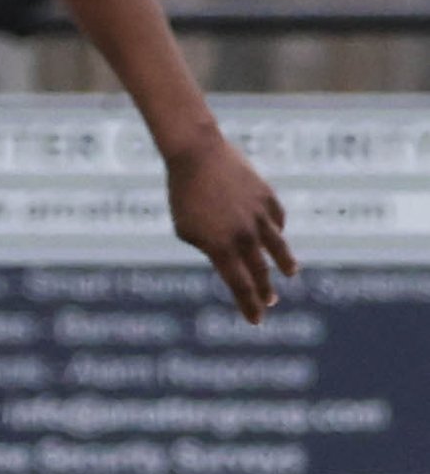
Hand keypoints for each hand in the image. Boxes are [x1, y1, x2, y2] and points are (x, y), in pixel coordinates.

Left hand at [166, 129, 294, 323]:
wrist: (196, 152)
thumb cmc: (183, 192)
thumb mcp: (186, 228)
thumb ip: (208, 248)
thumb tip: (227, 258)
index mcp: (221, 247)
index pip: (240, 286)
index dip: (249, 306)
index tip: (256, 321)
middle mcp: (244, 236)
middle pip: (260, 272)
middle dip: (265, 291)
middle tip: (269, 301)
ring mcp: (259, 216)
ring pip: (278, 247)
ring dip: (284, 263)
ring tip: (290, 272)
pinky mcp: (267, 197)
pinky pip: (276, 218)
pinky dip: (277, 228)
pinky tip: (277, 232)